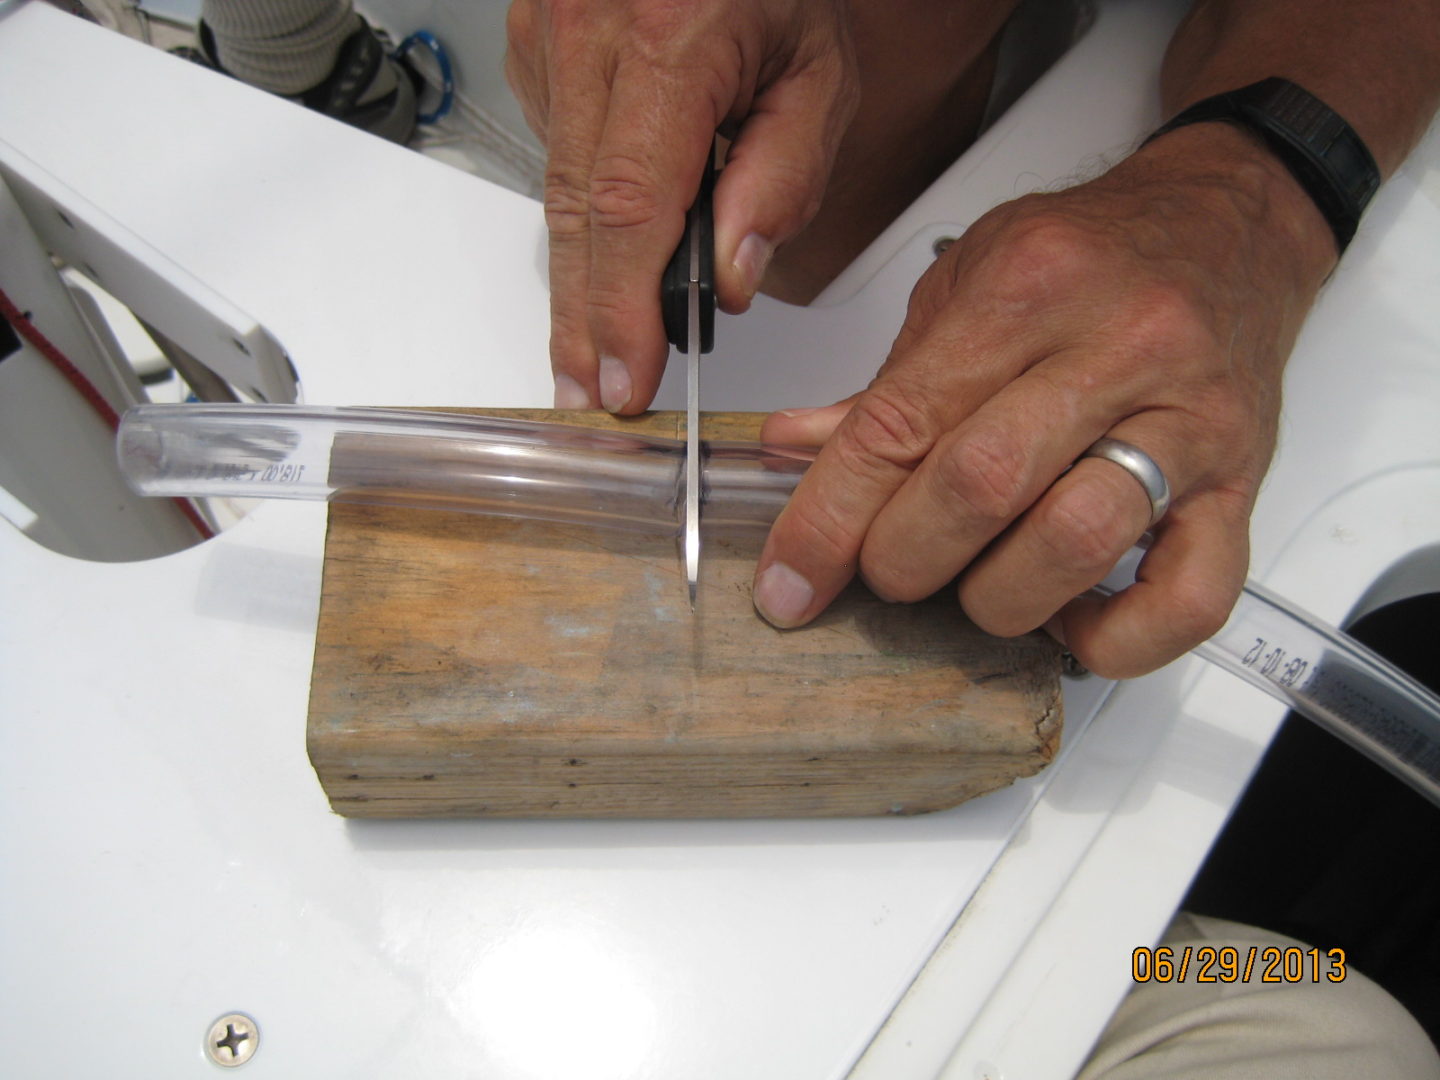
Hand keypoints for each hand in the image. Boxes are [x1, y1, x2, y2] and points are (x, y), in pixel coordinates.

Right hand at [505, 0, 857, 412]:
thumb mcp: (819, 75)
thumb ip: (784, 179)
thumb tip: (731, 275)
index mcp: (668, 37)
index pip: (630, 207)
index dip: (621, 308)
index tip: (626, 374)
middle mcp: (587, 33)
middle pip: (573, 216)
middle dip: (582, 321)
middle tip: (591, 390)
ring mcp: (547, 38)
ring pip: (556, 192)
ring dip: (580, 277)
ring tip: (600, 342)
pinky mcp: (533, 48)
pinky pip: (554, 153)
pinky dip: (583, 208)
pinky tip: (612, 235)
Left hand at [753, 122, 1336, 677]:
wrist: (1228, 223)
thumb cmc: (1094, 255)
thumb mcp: (969, 283)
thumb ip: (887, 383)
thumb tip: (792, 449)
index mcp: (1027, 289)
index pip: (899, 427)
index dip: (827, 521)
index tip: (788, 582)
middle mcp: (1117, 348)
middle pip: (981, 488)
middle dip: (904, 560)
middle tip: (889, 569)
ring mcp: (1188, 421)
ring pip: (1074, 544)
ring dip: (995, 598)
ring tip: (978, 584)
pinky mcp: (1242, 483)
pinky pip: (1190, 598)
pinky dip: (1116, 640)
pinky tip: (1070, 618)